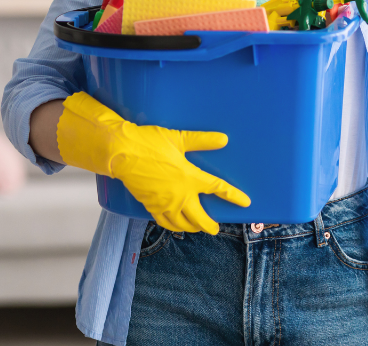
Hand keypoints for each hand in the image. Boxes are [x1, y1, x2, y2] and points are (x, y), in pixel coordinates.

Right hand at [56, 92, 249, 233]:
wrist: (122, 153)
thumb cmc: (150, 143)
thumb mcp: (179, 138)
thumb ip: (202, 140)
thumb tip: (223, 139)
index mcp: (190, 177)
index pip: (217, 188)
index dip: (233, 196)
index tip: (245, 203)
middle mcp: (179, 195)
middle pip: (199, 217)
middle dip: (209, 225)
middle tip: (215, 229)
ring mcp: (164, 203)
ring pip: (181, 224)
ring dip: (191, 227)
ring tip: (197, 228)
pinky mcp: (150, 205)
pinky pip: (164, 222)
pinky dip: (172, 226)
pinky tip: (174, 224)